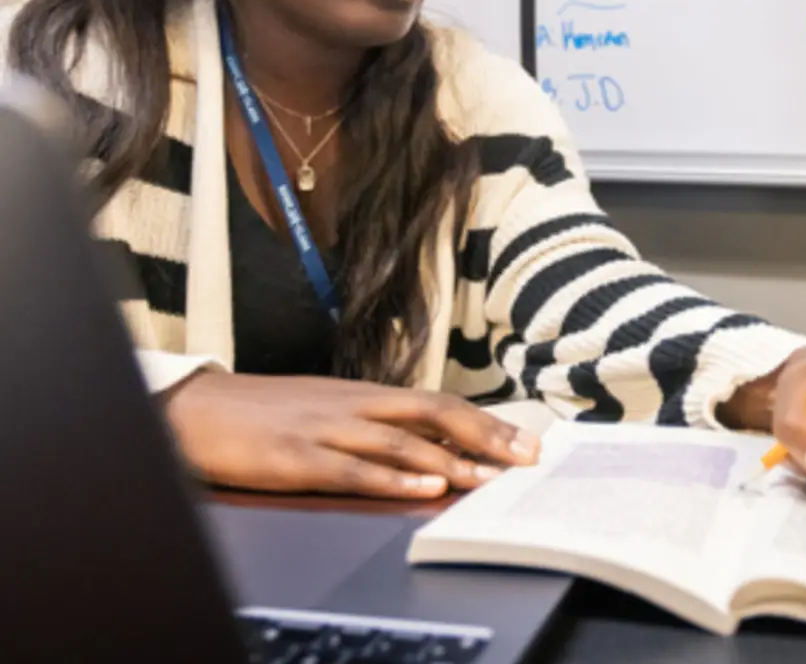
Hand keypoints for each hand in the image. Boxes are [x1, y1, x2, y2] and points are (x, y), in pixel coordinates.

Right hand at [163, 372, 540, 499]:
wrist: (198, 409)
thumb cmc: (268, 412)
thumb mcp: (331, 409)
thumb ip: (377, 425)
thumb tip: (433, 446)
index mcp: (366, 395)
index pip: (440, 403)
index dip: (486, 422)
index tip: (526, 441)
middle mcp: (356, 405)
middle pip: (434, 414)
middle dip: (485, 437)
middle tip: (525, 458)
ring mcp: (327, 429)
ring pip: (401, 442)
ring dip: (449, 462)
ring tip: (488, 478)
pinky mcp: (298, 456)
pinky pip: (353, 469)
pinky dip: (393, 481)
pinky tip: (423, 491)